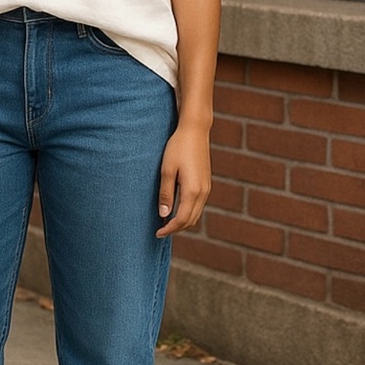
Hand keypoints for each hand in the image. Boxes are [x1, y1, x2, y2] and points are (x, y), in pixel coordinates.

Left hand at [156, 121, 211, 237]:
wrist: (195, 131)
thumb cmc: (177, 148)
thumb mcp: (167, 169)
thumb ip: (166, 193)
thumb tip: (164, 215)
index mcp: (192, 190)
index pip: (182, 219)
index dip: (169, 229)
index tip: (157, 233)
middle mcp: (203, 192)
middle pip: (191, 220)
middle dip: (176, 228)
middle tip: (160, 230)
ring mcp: (207, 188)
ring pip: (196, 214)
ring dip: (182, 221)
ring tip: (166, 222)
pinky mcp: (206, 183)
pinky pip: (198, 205)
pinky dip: (188, 212)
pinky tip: (176, 208)